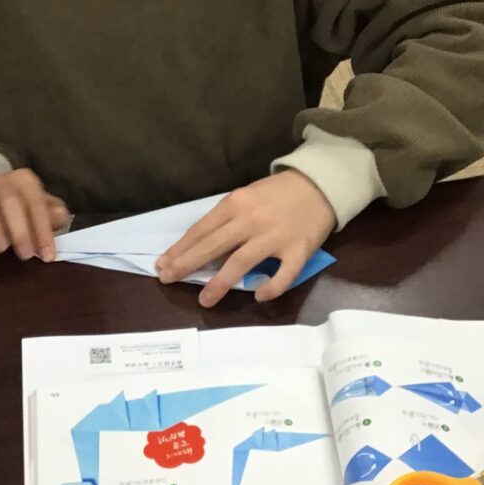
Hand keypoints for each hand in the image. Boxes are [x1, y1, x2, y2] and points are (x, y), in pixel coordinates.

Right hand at [0, 168, 70, 260]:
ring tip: (1, 248)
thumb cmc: (21, 208)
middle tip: (25, 255)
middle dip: (20, 231)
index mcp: (25, 181)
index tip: (47, 255)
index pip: (36, 203)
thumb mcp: (40, 209)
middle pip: (11, 201)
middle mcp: (1, 181)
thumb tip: (60, 216)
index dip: (43, 230)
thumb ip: (52, 213)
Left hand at [157, 172, 335, 307]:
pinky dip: (271, 287)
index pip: (201, 230)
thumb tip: (199, 245)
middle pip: (213, 247)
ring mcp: (275, 236)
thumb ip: (226, 218)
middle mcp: (251, 220)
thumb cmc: (277, 192)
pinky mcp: (299, 250)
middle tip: (168, 280)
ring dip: (220, 283)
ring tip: (205, 300)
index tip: (163, 264)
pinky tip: (258, 296)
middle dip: (187, 265)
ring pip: (241, 262)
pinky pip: (284, 274)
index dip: (180, 249)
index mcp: (235, 204)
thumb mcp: (246, 196)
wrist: (320, 184)